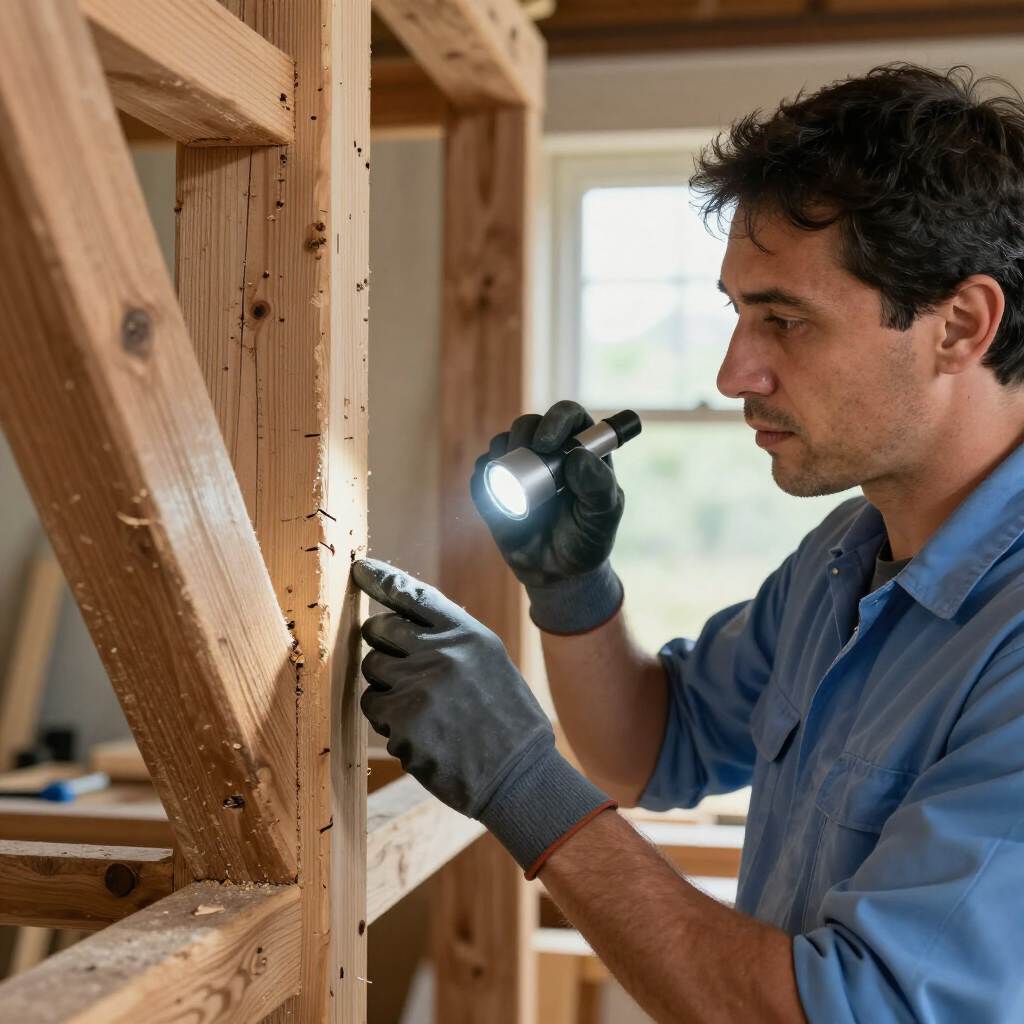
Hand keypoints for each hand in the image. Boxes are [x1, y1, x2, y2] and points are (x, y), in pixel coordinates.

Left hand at [351, 559, 613, 874]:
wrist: (518, 774)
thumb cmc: (507, 721)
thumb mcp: (490, 663)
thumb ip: (451, 641)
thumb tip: (403, 628)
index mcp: (467, 634)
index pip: (414, 595)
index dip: (382, 579)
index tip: (359, 569)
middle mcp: (441, 651)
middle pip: (379, 629)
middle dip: (380, 644)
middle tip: (398, 666)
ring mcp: (419, 684)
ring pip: (371, 669)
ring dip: (385, 685)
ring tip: (420, 707)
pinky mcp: (402, 720)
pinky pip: (373, 706)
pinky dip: (387, 719)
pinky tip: (419, 731)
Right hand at [470, 400, 624, 589]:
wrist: (558, 573)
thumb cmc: (587, 540)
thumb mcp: (602, 517)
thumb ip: (598, 487)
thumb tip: (577, 456)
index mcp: (581, 449)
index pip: (569, 414)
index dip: (556, 418)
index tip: (546, 443)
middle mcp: (548, 452)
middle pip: (528, 423)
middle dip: (522, 434)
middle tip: (526, 457)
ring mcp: (520, 468)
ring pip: (501, 442)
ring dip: (500, 454)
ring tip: (510, 482)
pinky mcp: (497, 488)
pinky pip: (482, 473)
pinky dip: (483, 480)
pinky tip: (494, 496)